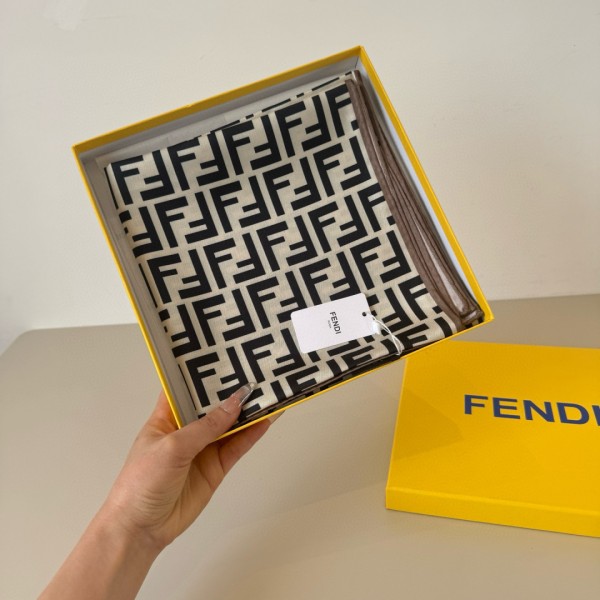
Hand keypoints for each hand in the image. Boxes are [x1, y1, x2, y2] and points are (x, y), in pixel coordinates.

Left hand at [98, 384, 270, 552]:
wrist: (141, 529)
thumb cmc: (140, 483)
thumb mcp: (172, 447)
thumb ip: (205, 427)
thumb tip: (234, 404)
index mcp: (166, 416)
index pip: (186, 386)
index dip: (203, 371)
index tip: (224, 354)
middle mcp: (186, 428)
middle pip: (214, 404)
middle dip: (232, 390)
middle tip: (257, 372)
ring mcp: (203, 448)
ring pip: (231, 424)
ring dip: (249, 411)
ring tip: (270, 393)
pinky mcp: (216, 467)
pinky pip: (238, 445)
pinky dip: (253, 433)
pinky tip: (267, 419)